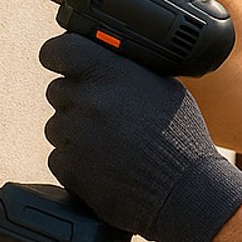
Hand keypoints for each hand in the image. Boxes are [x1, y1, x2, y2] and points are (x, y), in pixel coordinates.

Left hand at [40, 33, 241, 241]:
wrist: (184, 191)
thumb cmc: (180, 138)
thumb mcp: (163, 87)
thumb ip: (126, 70)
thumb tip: (105, 60)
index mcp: (109, 73)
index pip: (58, 50)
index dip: (57, 56)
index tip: (61, 62)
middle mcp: (87, 100)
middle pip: (58, 90)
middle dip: (77, 100)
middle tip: (107, 116)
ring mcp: (73, 135)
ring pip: (57, 125)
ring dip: (76, 131)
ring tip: (112, 144)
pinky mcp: (67, 168)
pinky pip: (60, 156)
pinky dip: (77, 161)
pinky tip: (107, 165)